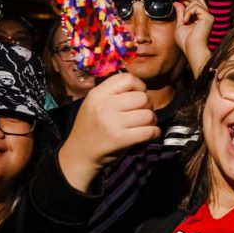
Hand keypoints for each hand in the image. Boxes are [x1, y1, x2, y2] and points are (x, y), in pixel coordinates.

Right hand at [58, 73, 158, 190]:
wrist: (79, 154)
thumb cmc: (92, 127)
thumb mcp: (95, 104)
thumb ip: (114, 93)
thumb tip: (141, 87)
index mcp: (97, 94)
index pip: (127, 78)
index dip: (138, 86)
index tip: (137, 96)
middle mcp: (103, 106)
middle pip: (142, 97)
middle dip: (147, 106)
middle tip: (140, 114)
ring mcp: (111, 123)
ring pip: (149, 115)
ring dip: (151, 121)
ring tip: (142, 125)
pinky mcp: (120, 139)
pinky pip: (150, 131)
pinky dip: (154, 133)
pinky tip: (147, 135)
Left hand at [173, 0, 213, 75]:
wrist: (191, 48)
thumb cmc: (186, 41)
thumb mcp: (180, 24)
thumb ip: (180, 13)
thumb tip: (177, 3)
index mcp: (200, 17)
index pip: (195, 3)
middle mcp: (206, 16)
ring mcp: (208, 16)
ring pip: (196, 1)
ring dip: (186, 9)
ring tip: (183, 21)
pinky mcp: (208, 17)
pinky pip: (196, 7)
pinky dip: (188, 13)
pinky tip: (186, 21)